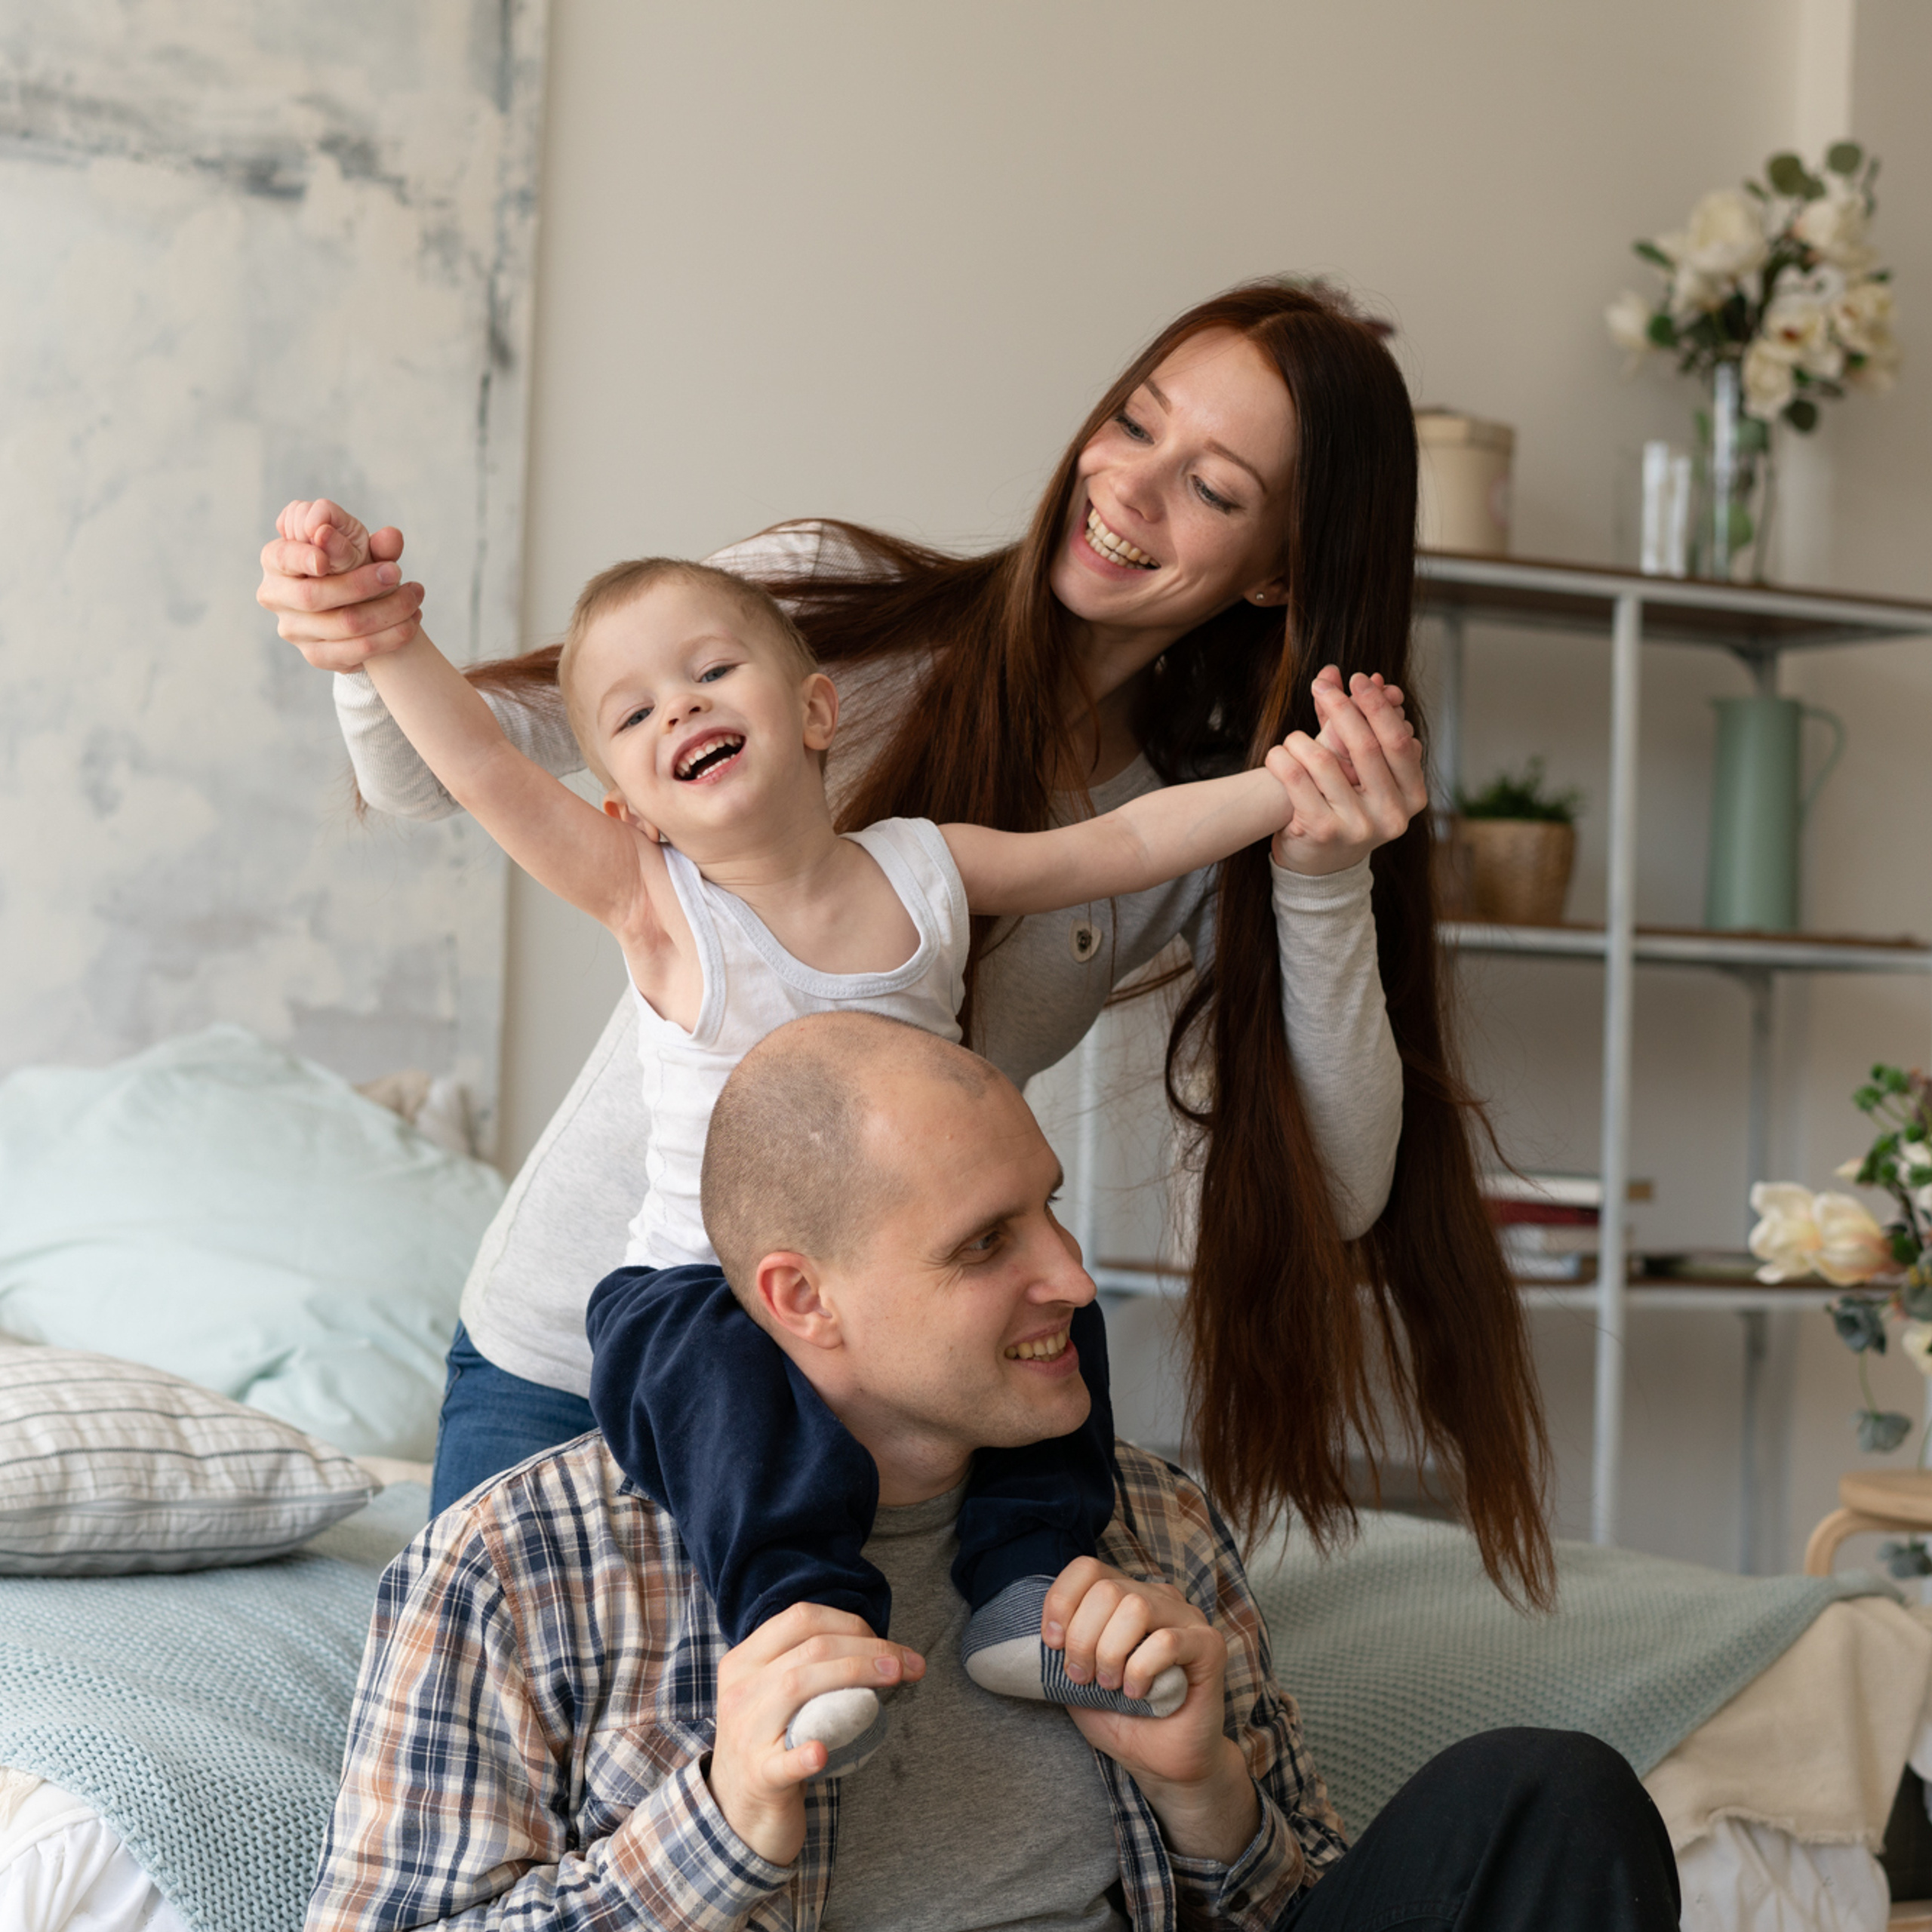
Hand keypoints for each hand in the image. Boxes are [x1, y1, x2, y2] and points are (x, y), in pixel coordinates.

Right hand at [256, 498, 424, 670]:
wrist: (355, 604)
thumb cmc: (349, 565)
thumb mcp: (356, 546)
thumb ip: (372, 542)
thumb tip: (393, 537)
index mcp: (276, 559)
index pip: (282, 557)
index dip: (302, 558)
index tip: (326, 560)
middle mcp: (276, 597)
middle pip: (314, 596)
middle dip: (361, 584)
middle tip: (396, 572)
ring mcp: (294, 631)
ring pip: (345, 625)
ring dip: (389, 610)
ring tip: (414, 595)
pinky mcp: (317, 656)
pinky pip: (359, 651)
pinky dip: (392, 637)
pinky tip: (411, 623)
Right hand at [707, 1603, 924, 1866]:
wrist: (739, 1813)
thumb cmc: (771, 1745)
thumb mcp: (773, 1696)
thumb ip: (808, 1667)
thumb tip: (878, 1649)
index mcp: (744, 1661)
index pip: (801, 1620)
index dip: (851, 1623)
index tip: (888, 1644)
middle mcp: (740, 1691)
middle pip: (811, 1650)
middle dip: (869, 1649)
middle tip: (908, 1663)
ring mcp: (745, 1734)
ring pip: (798, 1687)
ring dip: (856, 1675)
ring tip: (894, 1680)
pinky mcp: (758, 1778)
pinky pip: (781, 1763)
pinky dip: (803, 1755)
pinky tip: (822, 1752)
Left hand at [1044, 1559, 1259, 1863]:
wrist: (1165, 1763)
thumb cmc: (1122, 1718)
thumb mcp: (1078, 1680)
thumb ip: (1063, 1648)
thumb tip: (1038, 1631)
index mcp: (1124, 1595)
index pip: (1086, 1569)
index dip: (1061, 1601)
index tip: (1053, 1644)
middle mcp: (1156, 1596)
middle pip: (1106, 1589)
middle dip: (1083, 1639)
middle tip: (1083, 1677)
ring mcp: (1186, 1617)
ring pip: (1135, 1606)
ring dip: (1112, 1653)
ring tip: (1111, 1685)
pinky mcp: (1209, 1644)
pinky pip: (1167, 1641)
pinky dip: (1142, 1670)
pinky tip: (1139, 1693)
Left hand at [1264, 665, 1427, 875]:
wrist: (1320, 865)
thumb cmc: (1345, 808)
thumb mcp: (1363, 774)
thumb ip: (1364, 728)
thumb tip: (1366, 678)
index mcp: (1412, 796)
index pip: (1398, 741)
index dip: (1377, 706)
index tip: (1357, 680)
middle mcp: (1392, 815)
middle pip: (1365, 746)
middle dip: (1342, 708)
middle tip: (1322, 685)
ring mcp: (1359, 827)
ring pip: (1325, 761)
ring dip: (1302, 739)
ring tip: (1292, 738)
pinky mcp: (1323, 832)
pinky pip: (1297, 780)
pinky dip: (1282, 759)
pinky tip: (1277, 754)